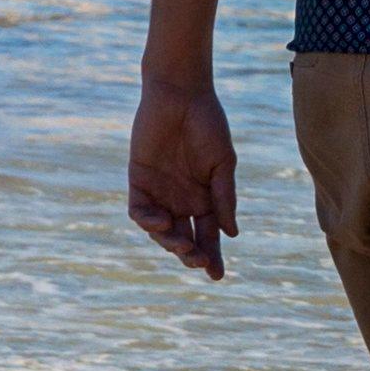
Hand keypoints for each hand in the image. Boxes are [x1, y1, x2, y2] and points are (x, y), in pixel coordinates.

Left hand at [128, 78, 239, 276]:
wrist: (180, 94)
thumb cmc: (207, 124)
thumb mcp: (222, 163)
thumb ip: (224, 197)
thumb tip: (232, 234)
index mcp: (205, 198)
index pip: (209, 236)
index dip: (212, 257)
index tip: (217, 276)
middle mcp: (181, 200)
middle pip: (185, 239)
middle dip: (191, 256)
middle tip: (198, 262)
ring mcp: (159, 193)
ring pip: (161, 231)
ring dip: (170, 243)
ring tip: (183, 247)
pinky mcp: (138, 182)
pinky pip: (139, 211)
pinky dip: (148, 222)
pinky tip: (162, 222)